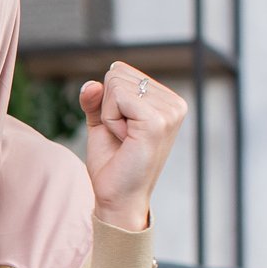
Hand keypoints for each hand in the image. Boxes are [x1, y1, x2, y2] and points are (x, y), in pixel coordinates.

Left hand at [78, 62, 186, 232]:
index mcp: (167, 99)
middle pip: (117, 74)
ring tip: (125, 139)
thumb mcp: (102, 122)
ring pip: (115, 84)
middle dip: (108, 107)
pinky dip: (110, 120)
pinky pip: (116, 98)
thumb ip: (96, 99)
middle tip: (123, 136)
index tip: (122, 128)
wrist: (117, 196)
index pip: (121, 71)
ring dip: (109, 115)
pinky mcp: (158, 121)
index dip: (109, 101)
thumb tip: (91, 84)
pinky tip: (125, 140)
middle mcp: (175, 102)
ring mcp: (170, 111)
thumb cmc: (113, 162)